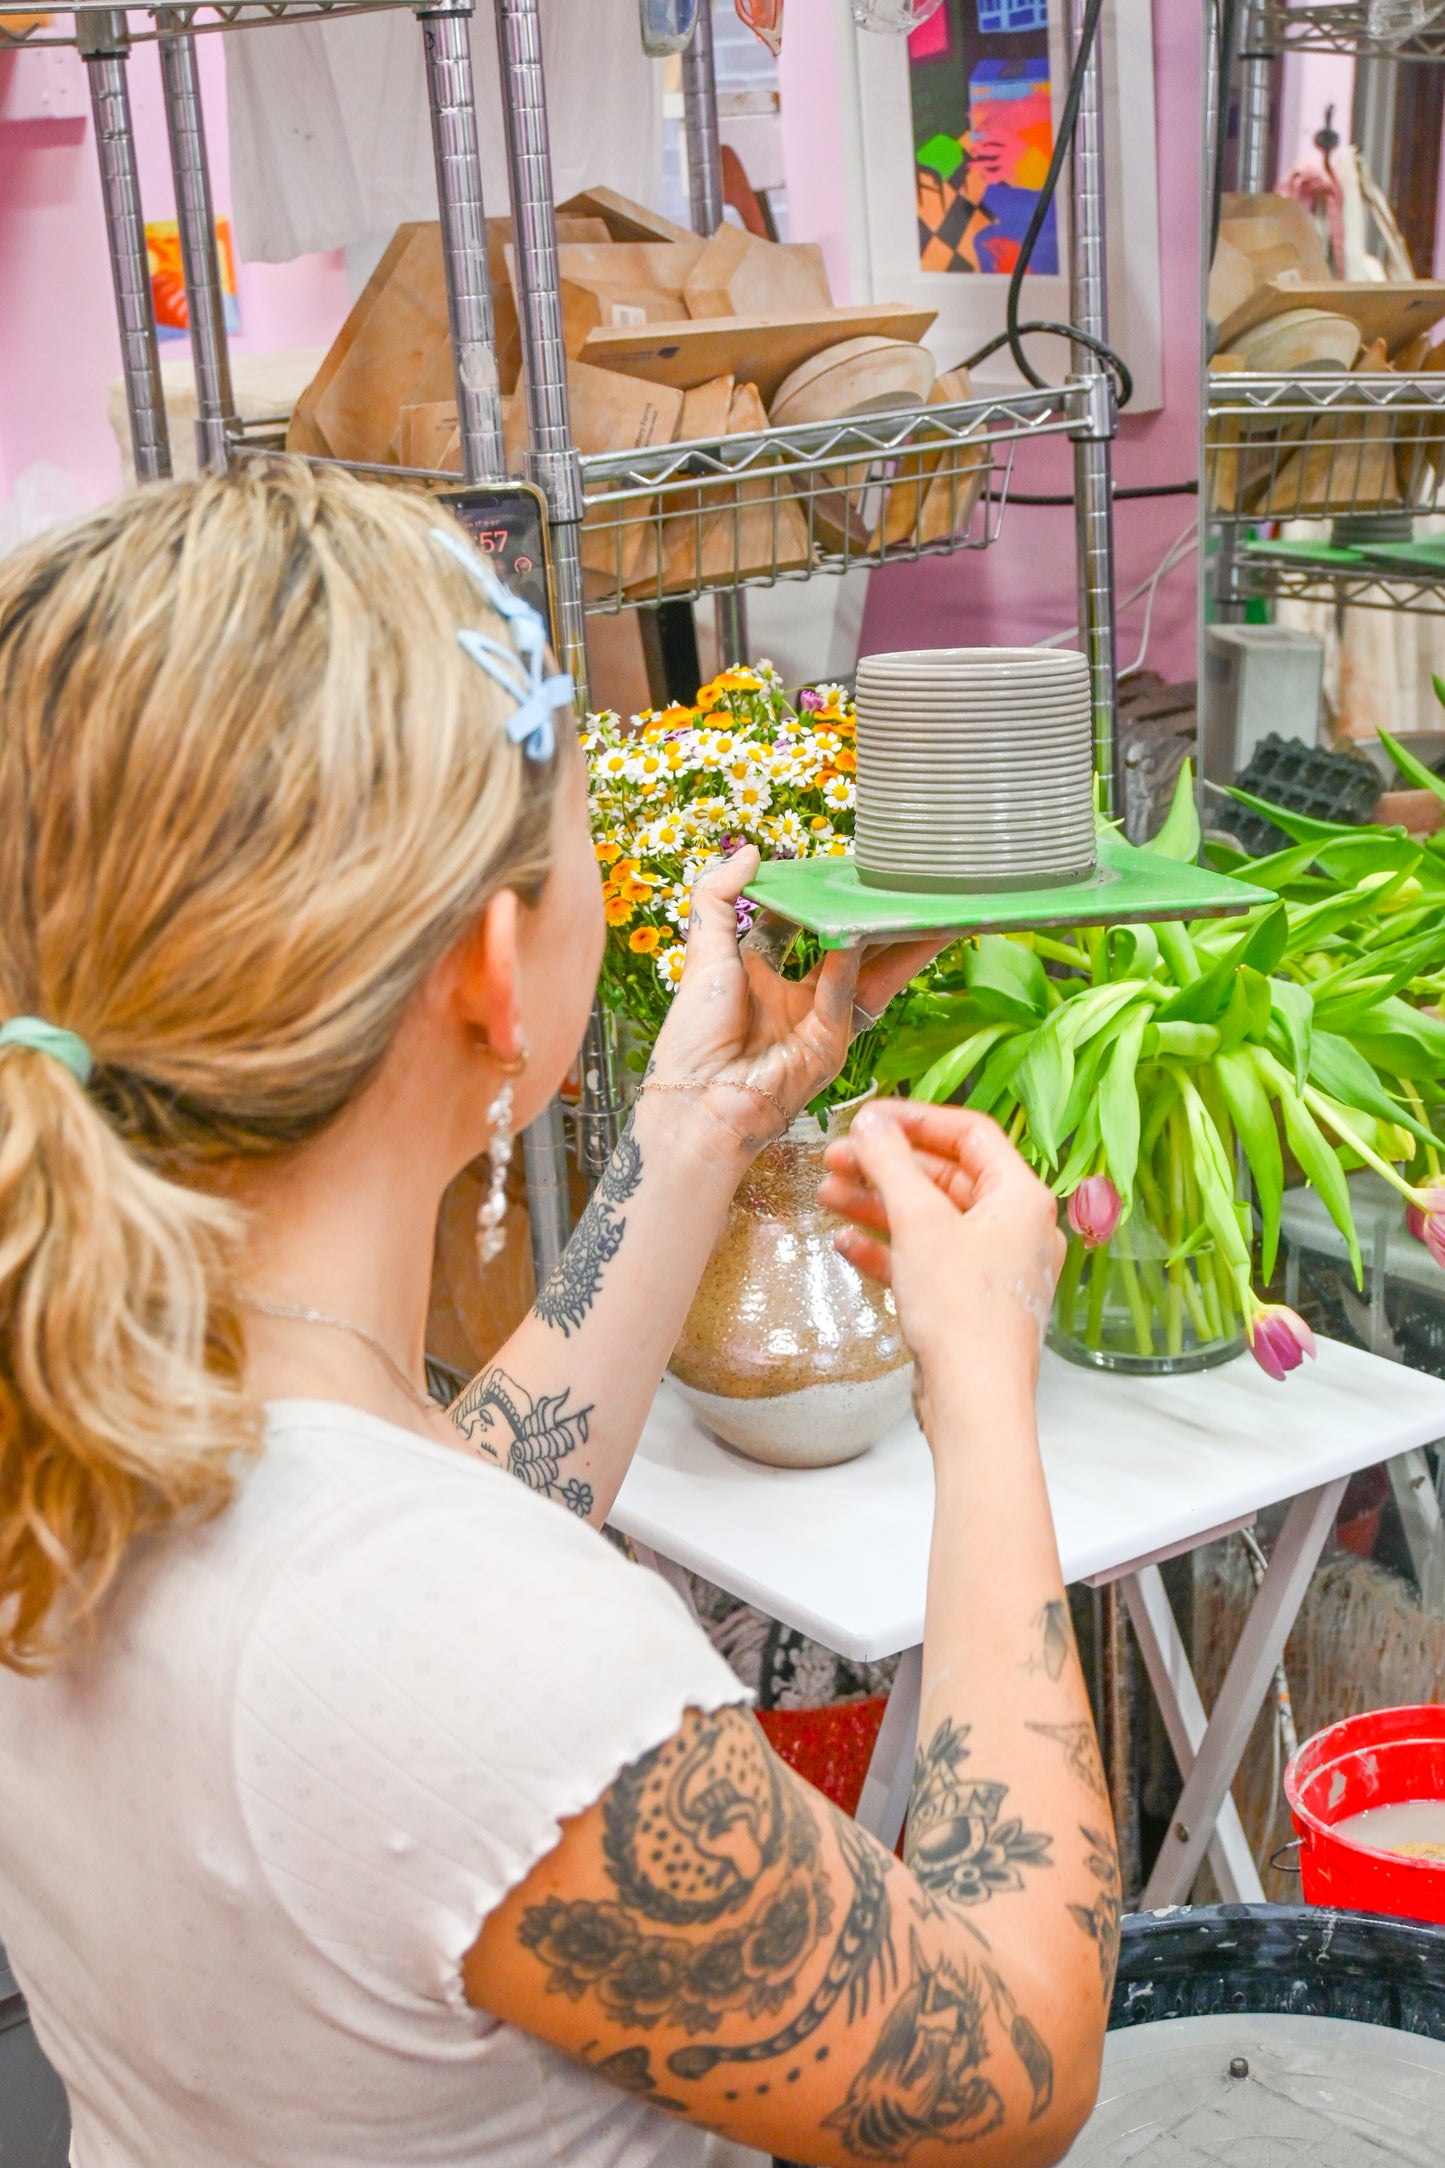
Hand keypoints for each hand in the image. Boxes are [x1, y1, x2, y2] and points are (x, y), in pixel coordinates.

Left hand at [646, 849, 942, 1150]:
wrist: (697, 1104)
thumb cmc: (691, 1039)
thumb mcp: (702, 953)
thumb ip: (717, 898)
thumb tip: (748, 851)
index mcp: (754, 977)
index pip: (792, 928)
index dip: (811, 899)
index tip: (832, 871)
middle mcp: (790, 998)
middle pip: (843, 949)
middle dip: (871, 919)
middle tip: (896, 887)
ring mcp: (816, 1022)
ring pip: (864, 971)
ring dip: (894, 940)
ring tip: (921, 906)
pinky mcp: (832, 1045)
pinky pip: (847, 994)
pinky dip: (855, 961)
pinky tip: (864, 931)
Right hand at [819, 1100, 1064, 1421]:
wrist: (974, 1400)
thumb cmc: (964, 1313)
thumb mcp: (919, 1222)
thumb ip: (891, 1164)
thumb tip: (871, 1125)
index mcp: (1021, 1197)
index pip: (970, 1133)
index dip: (916, 1119)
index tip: (869, 1118)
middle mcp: (1015, 1227)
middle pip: (944, 1176)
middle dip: (886, 1166)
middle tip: (836, 1157)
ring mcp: (993, 1267)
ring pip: (930, 1219)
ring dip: (877, 1204)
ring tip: (828, 1195)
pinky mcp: (969, 1302)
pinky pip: (926, 1259)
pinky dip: (887, 1247)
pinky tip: (845, 1243)